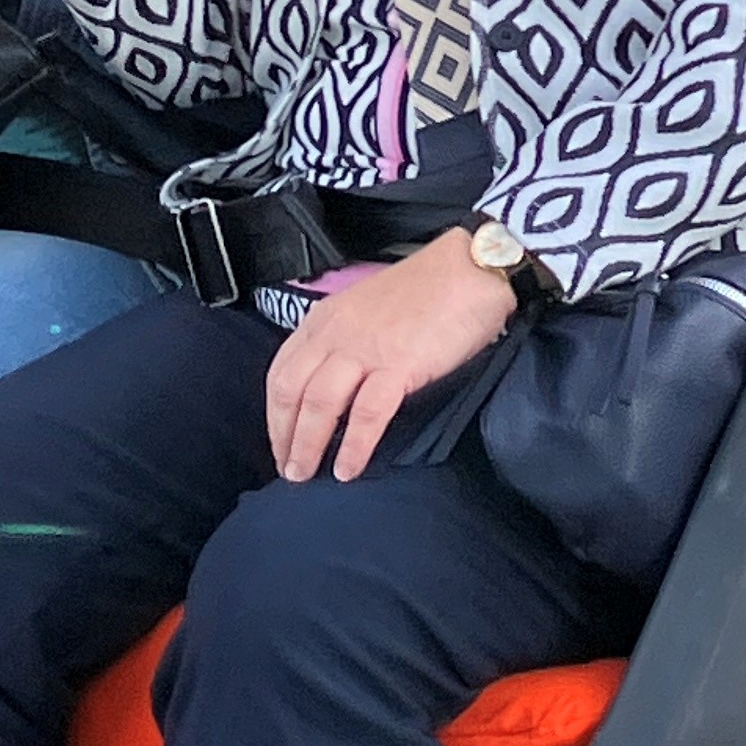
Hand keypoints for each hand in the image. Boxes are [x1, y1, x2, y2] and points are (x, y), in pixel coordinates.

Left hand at [264, 228, 516, 484]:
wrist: (471, 269)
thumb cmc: (428, 289)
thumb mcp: (368, 310)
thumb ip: (347, 341)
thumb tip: (339, 387)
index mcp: (325, 319)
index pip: (281, 371)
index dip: (275, 413)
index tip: (280, 441)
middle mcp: (336, 333)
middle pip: (291, 391)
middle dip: (283, 435)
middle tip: (289, 470)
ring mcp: (365, 349)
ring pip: (319, 404)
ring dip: (307, 446)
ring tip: (306, 476)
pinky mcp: (399, 365)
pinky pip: (367, 414)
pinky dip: (354, 446)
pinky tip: (348, 469)